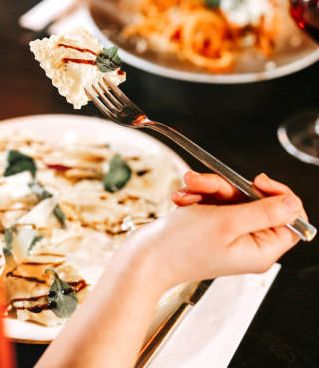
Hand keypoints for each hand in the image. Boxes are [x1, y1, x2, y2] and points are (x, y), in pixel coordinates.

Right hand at [131, 172, 305, 292]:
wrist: (144, 256)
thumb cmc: (180, 247)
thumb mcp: (227, 222)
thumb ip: (264, 211)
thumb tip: (294, 203)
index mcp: (261, 250)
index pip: (291, 218)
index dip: (278, 195)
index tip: (257, 182)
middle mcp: (248, 243)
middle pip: (256, 200)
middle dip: (229, 187)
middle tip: (208, 185)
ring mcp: (229, 234)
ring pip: (232, 196)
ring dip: (209, 188)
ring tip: (188, 191)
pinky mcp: (212, 227)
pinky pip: (214, 200)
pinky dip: (198, 195)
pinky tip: (183, 199)